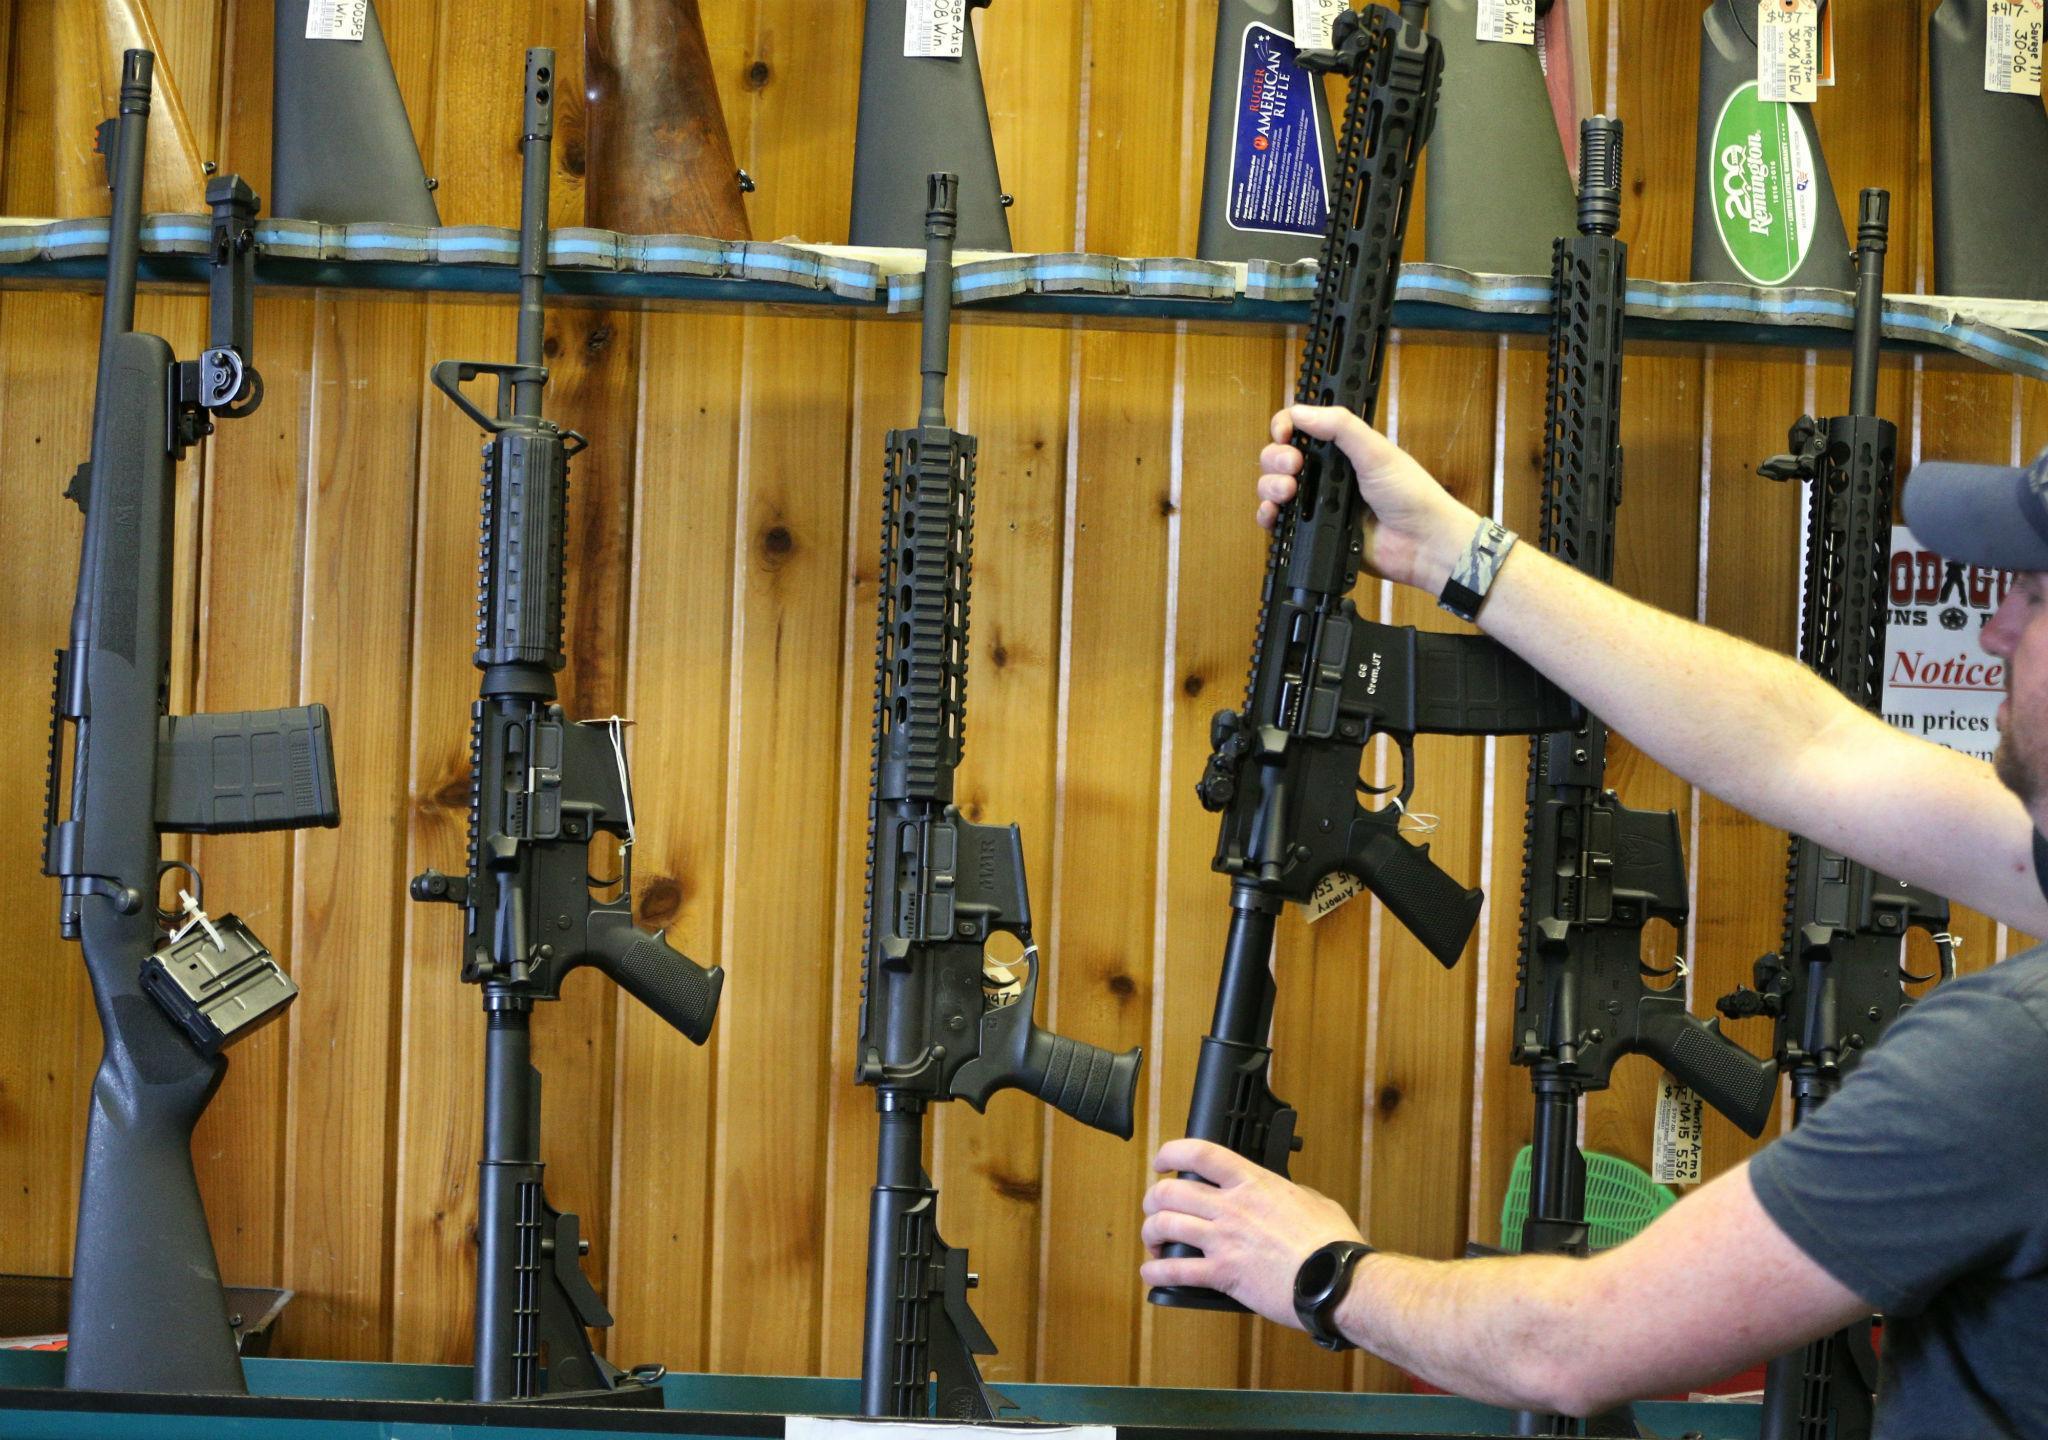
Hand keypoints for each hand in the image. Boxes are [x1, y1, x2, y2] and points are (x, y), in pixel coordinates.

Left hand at [1139, 1138, 1364, 1328]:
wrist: (1336, 1282)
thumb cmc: (1332, 1244)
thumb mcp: (1313, 1200)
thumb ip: (1290, 1192)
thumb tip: (1286, 1194)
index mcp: (1253, 1183)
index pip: (1201, 1154)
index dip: (1172, 1153)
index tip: (1162, 1161)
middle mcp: (1231, 1207)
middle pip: (1171, 1192)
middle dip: (1153, 1199)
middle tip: (1155, 1208)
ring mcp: (1224, 1240)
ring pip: (1165, 1226)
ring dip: (1151, 1233)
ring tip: (1153, 1241)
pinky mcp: (1222, 1274)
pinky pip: (1175, 1270)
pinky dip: (1156, 1272)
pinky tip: (1153, 1274)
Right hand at [1256, 404, 1480, 592]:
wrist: (1421, 543)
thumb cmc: (1411, 495)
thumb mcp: (1376, 451)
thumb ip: (1340, 427)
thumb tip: (1300, 412)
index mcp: (1341, 447)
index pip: (1300, 427)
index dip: (1285, 426)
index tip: (1284, 434)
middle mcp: (1326, 473)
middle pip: (1279, 456)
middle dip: (1276, 458)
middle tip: (1293, 466)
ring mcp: (1317, 502)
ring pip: (1273, 486)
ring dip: (1270, 485)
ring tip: (1288, 491)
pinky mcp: (1314, 530)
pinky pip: (1278, 521)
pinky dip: (1268, 516)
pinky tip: (1274, 514)